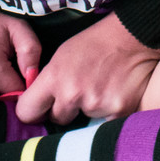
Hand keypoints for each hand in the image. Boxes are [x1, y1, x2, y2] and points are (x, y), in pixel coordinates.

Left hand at [16, 12, 159, 124]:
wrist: (131, 36)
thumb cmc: (95, 43)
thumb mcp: (62, 56)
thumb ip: (49, 82)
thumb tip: (39, 106)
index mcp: (54, 77)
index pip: (28, 111)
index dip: (32, 111)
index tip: (38, 110)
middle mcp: (72, 94)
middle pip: (58, 119)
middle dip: (65, 109)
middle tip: (79, 91)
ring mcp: (96, 105)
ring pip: (83, 121)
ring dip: (89, 109)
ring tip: (101, 87)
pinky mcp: (118, 112)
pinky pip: (105, 124)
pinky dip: (108, 114)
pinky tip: (114, 95)